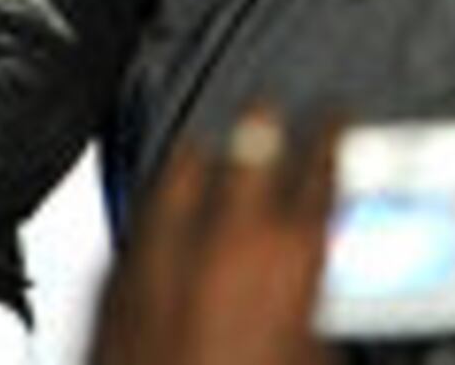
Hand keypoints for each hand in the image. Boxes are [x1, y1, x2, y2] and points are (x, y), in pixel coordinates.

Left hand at [92, 110, 337, 364]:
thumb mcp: (317, 360)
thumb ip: (329, 330)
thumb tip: (330, 323)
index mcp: (289, 261)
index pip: (321, 171)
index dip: (334, 137)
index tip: (338, 118)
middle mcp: (223, 242)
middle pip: (249, 151)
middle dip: (268, 128)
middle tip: (279, 114)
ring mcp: (162, 253)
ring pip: (183, 170)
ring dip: (207, 159)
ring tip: (218, 146)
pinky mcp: (115, 280)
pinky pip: (143, 216)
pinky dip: (163, 203)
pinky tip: (167, 206)